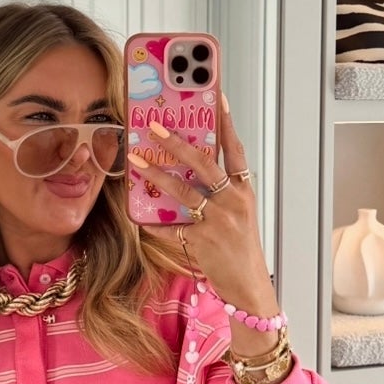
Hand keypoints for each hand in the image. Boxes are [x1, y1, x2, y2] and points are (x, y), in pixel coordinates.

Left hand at [129, 97, 278, 353]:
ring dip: (156, 174)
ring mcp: (219, 221)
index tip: (217, 97)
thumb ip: (219, 191)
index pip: (236, 150)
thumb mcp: (237, 214)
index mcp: (244, 191)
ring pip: (183, 191)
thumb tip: (187, 168)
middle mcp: (234, 201)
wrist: (248, 285)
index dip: (227, 124)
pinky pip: (172, 227)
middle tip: (155, 127)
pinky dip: (154, 222)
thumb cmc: (240, 247)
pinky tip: (138, 215)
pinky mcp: (203, 240)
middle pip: (204, 164)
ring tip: (135, 160)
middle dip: (177, 143)